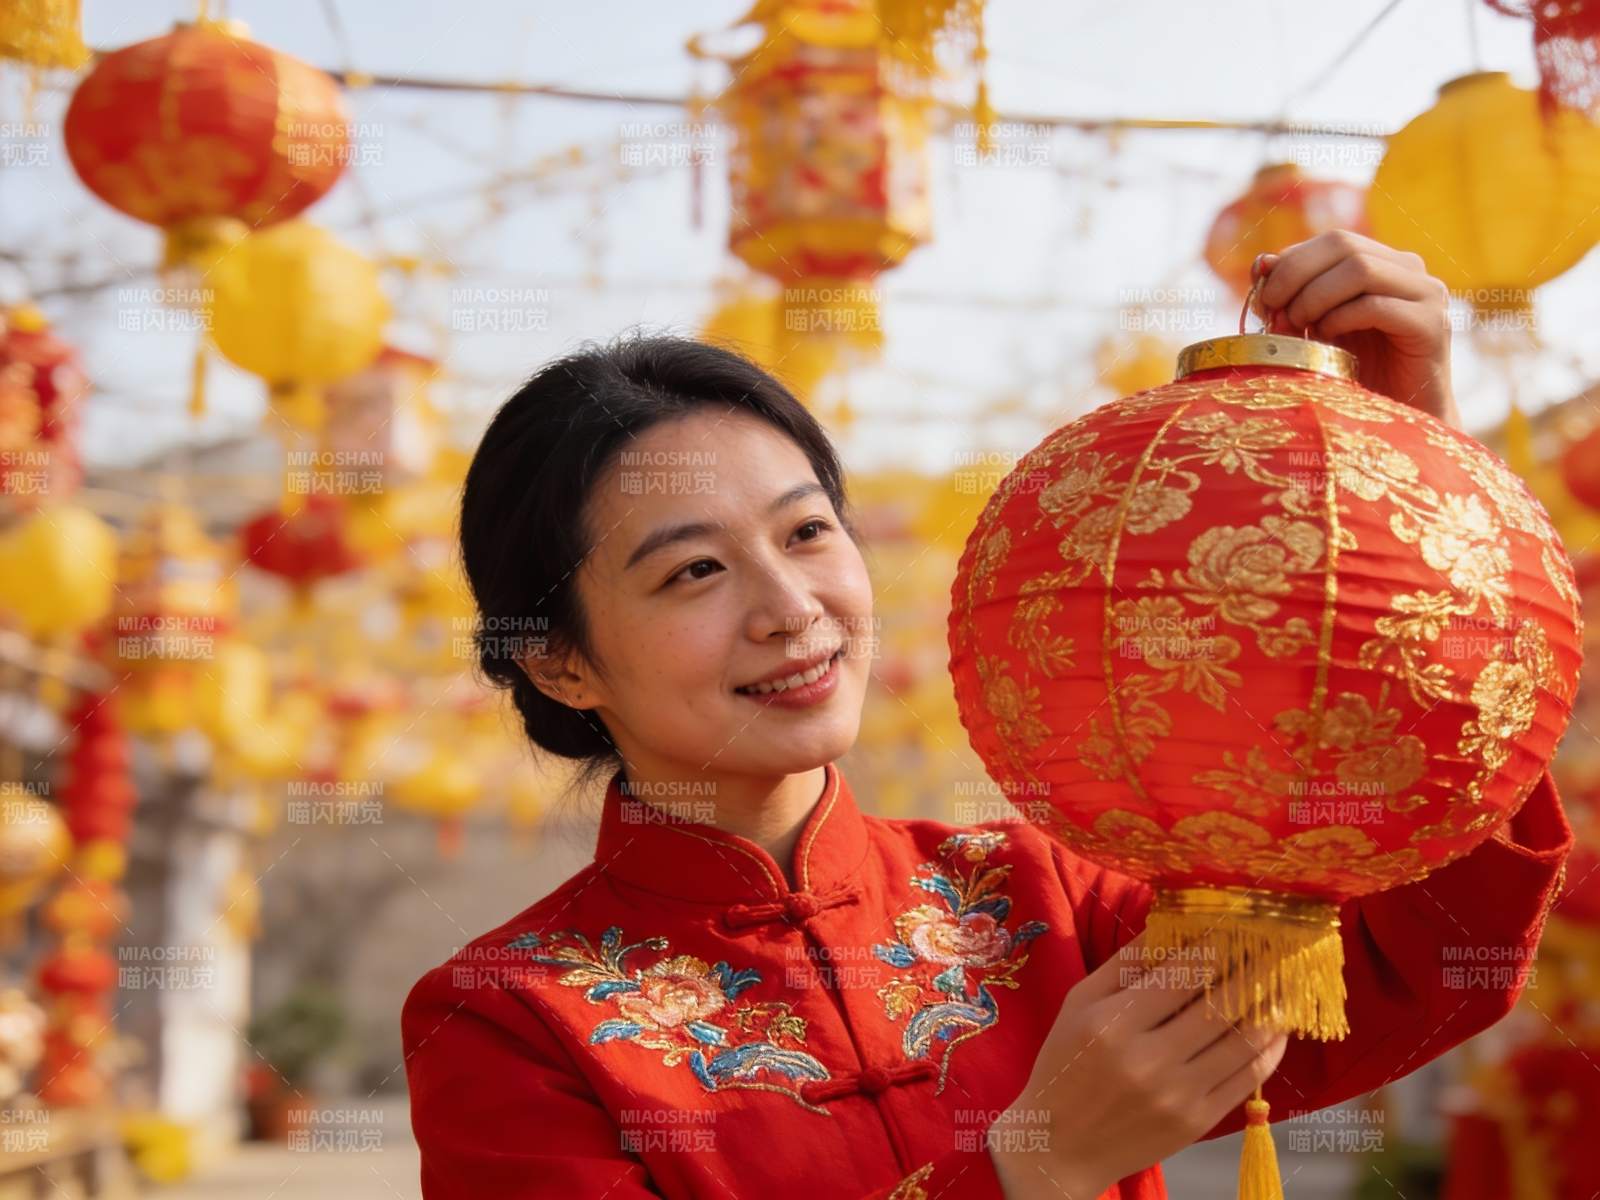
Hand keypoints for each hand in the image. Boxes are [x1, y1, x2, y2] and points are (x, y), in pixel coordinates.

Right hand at [988, 933, 1288, 1198]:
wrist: (1060, 1146)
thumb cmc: (1065, 1064)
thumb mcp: (1079, 1003)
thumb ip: (1125, 964)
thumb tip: (1171, 923)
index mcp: (1114, 1024)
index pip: (1184, 973)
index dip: (1220, 945)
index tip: (1241, 924)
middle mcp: (1150, 1060)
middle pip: (1222, 1004)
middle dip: (1257, 968)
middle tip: (1278, 944)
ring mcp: (1179, 1095)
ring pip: (1244, 1041)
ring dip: (1274, 1005)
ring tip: (1288, 979)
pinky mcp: (1198, 1122)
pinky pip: (1249, 1078)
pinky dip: (1271, 1047)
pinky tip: (1278, 1024)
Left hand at [1252, 230, 1459, 428]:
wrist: (1400, 424)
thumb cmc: (1355, 376)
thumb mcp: (1316, 328)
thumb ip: (1292, 294)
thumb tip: (1260, 262)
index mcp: (1384, 263)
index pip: (1332, 240)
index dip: (1291, 261)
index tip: (1263, 294)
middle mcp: (1409, 270)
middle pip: (1344, 245)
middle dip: (1296, 275)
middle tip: (1273, 310)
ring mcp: (1426, 294)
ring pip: (1360, 269)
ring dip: (1315, 297)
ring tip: (1297, 326)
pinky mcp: (1431, 324)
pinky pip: (1375, 305)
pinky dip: (1340, 318)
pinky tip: (1327, 340)